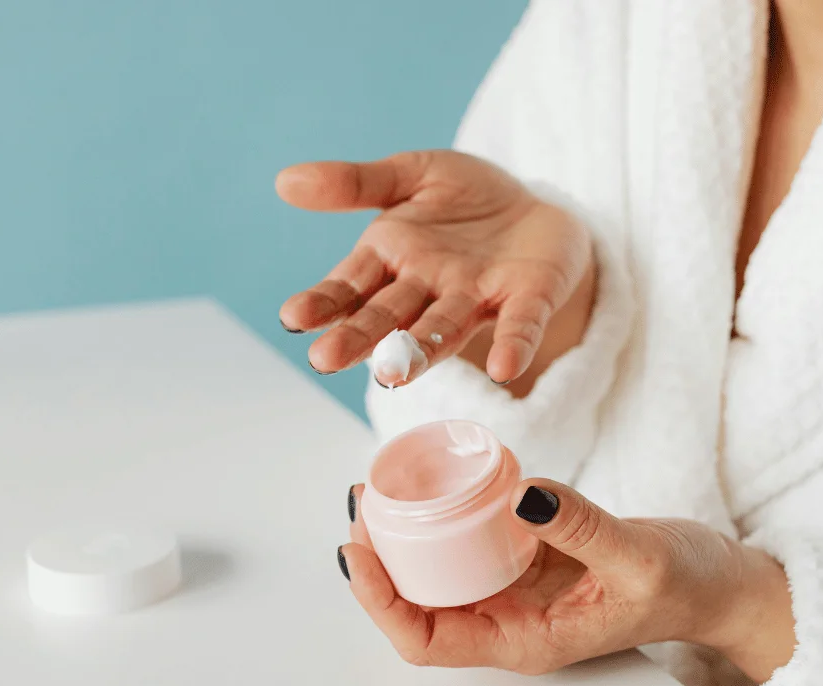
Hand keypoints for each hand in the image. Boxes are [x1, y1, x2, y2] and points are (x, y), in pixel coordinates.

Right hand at [276, 151, 594, 387]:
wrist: (538, 205)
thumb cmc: (466, 199)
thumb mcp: (411, 174)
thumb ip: (356, 183)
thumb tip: (284, 180)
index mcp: (391, 258)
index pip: (350, 285)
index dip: (324, 302)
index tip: (293, 317)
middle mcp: (427, 288)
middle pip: (388, 317)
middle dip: (359, 338)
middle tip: (325, 360)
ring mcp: (476, 297)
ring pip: (443, 330)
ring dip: (420, 353)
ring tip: (394, 375)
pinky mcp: (527, 300)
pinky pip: (518, 326)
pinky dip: (512, 346)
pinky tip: (503, 367)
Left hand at [340, 480, 795, 681]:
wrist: (715, 583)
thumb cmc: (686, 587)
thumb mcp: (640, 558)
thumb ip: (583, 527)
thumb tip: (524, 496)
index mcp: (524, 639)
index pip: (426, 640)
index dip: (381, 602)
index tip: (359, 552)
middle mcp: (509, 618)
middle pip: (417, 603)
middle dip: (379, 559)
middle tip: (363, 500)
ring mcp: (516, 588)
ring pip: (438, 570)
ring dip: (405, 533)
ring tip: (382, 485)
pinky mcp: (528, 556)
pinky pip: (471, 538)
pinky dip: (445, 512)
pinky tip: (435, 476)